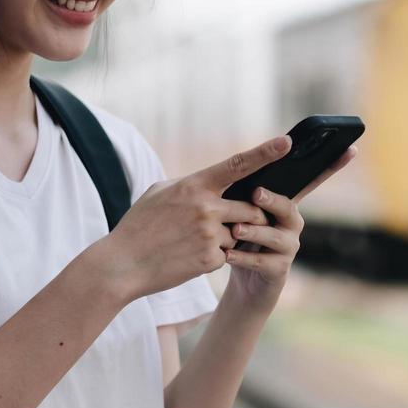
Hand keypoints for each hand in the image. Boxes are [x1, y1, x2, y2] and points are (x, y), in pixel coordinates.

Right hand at [91, 137, 286, 301]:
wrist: (121, 264)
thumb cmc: (139, 226)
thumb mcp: (160, 193)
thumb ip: (191, 185)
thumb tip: (214, 180)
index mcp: (194, 186)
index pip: (238, 164)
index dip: (265, 153)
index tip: (286, 143)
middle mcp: (206, 208)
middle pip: (250, 208)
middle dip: (249, 216)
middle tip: (228, 223)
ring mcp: (209, 235)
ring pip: (238, 234)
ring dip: (226, 239)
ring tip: (193, 242)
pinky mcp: (210, 260)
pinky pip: (227, 255)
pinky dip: (213, 257)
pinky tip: (188, 257)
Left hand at [224, 145, 357, 306]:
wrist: (246, 282)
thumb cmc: (244, 239)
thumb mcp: (245, 212)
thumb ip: (248, 194)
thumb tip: (238, 165)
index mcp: (287, 204)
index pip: (312, 181)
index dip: (333, 166)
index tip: (351, 148)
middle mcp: (293, 224)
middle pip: (288, 207)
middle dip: (272, 200)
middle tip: (256, 193)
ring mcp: (289, 247)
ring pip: (273, 236)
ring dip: (253, 231)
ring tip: (235, 229)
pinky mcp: (279, 269)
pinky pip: (261, 261)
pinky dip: (243, 257)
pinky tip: (228, 254)